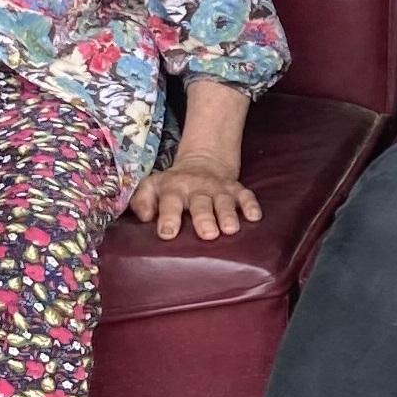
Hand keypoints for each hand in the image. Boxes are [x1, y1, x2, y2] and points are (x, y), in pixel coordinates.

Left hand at [130, 158, 260, 240]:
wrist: (204, 162)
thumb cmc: (174, 184)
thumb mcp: (152, 186)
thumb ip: (142, 200)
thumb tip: (144, 217)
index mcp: (174, 189)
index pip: (170, 202)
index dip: (168, 217)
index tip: (168, 234)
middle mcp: (197, 189)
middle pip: (200, 203)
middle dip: (204, 218)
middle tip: (208, 234)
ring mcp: (219, 189)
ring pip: (224, 201)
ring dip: (228, 214)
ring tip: (230, 229)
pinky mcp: (236, 189)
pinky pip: (246, 195)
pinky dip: (251, 205)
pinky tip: (254, 217)